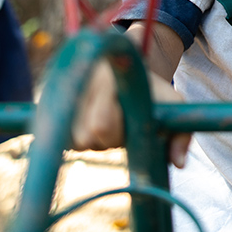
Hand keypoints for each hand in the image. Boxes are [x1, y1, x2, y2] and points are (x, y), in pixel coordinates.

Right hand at [72, 62, 189, 167]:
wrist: (127, 67)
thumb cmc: (151, 90)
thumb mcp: (173, 104)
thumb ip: (181, 132)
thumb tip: (179, 164)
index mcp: (109, 78)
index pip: (101, 125)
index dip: (115, 133)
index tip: (126, 124)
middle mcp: (81, 83)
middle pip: (86, 138)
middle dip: (108, 140)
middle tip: (122, 123)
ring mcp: (62, 91)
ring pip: (76, 141)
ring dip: (95, 140)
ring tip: (109, 119)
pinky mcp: (50, 102)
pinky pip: (66, 140)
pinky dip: (81, 138)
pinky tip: (93, 122)